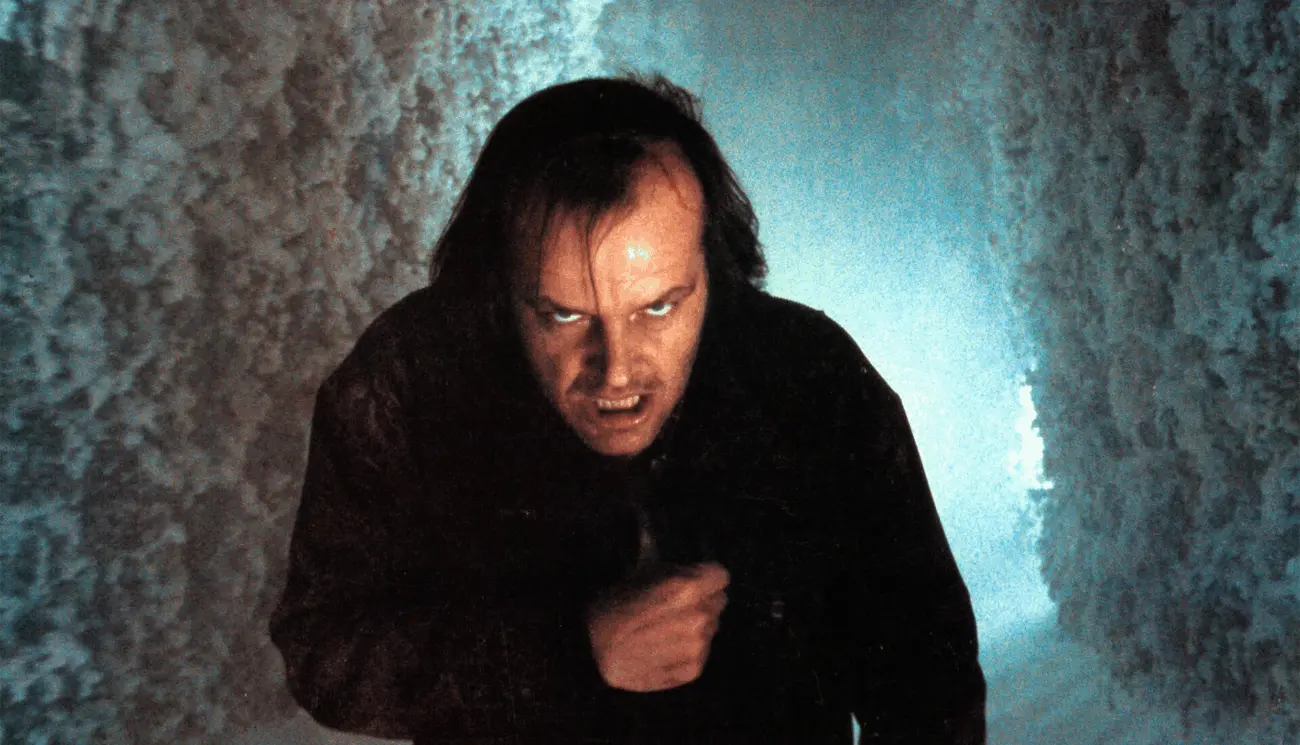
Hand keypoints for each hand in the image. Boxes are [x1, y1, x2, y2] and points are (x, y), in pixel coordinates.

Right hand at [587, 562, 729, 691]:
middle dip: (701, 601)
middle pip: (717, 601)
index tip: (691, 582)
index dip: (705, 576)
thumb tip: (647, 516)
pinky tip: (662, 648)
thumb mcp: (636, 570)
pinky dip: (686, 651)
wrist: (588, 652)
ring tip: (663, 629)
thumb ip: (660, 551)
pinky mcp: (693, 670)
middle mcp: (699, 616)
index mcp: (688, 587)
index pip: (720, 575)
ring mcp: (697, 646)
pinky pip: (701, 653)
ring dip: (694, 626)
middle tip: (672, 606)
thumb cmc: (611, 605)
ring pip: (710, 628)